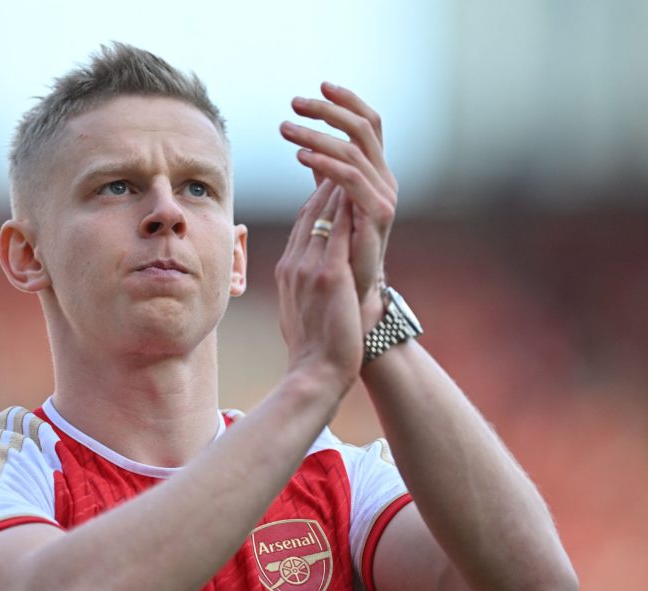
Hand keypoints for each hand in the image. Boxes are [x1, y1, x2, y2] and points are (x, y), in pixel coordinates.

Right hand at [275, 180, 362, 396]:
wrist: (314, 375)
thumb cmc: (312, 354)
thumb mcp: (301, 315)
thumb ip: (304, 291)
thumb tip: (311, 287)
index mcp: (287, 273)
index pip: (301, 227)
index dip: (315, 201)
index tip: (331, 183)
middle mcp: (293, 265)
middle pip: (308, 214)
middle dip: (325, 185)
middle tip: (341, 159)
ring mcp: (308, 269)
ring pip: (322, 216)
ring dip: (336, 187)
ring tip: (351, 163)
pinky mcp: (328, 276)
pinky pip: (338, 232)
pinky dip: (348, 208)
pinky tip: (360, 190)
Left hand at [279, 83, 397, 330]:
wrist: (349, 308)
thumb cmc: (335, 264)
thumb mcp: (326, 216)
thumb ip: (322, 185)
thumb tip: (307, 153)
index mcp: (373, 179)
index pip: (365, 128)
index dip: (345, 105)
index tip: (317, 89)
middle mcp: (383, 183)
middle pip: (364, 129)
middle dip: (329, 111)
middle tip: (296, 103)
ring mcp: (383, 199)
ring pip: (353, 151)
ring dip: (318, 134)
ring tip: (287, 128)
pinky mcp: (377, 217)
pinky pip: (351, 180)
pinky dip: (326, 164)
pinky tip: (302, 156)